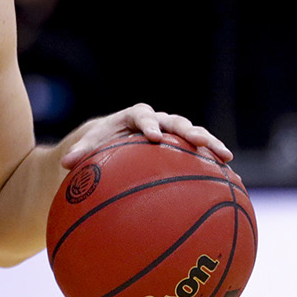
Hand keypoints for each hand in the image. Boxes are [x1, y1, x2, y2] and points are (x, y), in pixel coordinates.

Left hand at [61, 103, 233, 169]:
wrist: (114, 139)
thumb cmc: (100, 143)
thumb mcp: (89, 146)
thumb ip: (81, 152)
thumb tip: (64, 163)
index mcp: (134, 117)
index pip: (143, 117)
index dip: (150, 124)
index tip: (154, 137)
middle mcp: (158, 121)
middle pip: (177, 122)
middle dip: (190, 131)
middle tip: (200, 142)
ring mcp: (174, 133)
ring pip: (195, 135)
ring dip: (211, 144)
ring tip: (226, 157)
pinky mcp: (184, 147)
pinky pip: (202, 154)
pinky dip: (215, 163)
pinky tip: (232, 179)